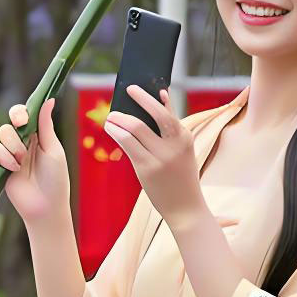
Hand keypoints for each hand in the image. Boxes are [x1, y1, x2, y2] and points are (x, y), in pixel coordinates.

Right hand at [0, 97, 69, 229]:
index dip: (20, 112)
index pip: (24, 116)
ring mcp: (10, 155)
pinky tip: (14, 168)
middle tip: (22, 128)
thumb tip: (49, 99)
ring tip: (22, 161)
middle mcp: (22, 143)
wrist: (45, 207)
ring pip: (1, 135)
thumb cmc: (56, 180)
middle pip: (9, 122)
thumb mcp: (53, 149)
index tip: (24, 118)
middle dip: (14, 124)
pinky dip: (4, 157)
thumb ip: (46, 125)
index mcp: (37, 136)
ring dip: (12, 145)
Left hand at [104, 86, 207, 230]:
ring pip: (136, 128)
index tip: (142, 88)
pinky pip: (127, 143)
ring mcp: (160, 157)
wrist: (185, 207)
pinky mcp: (146, 168)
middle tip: (129, 89)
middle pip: (155, 114)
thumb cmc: (180, 175)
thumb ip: (170, 128)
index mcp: (185, 137)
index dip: (154, 98)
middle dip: (141, 98)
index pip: (168, 111)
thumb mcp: (182, 150)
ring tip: (111, 116)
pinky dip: (117, 132)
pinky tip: (110, 128)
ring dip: (120, 118)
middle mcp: (175, 145)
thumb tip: (160, 98)